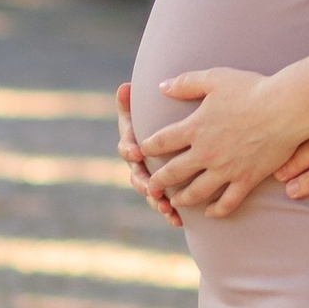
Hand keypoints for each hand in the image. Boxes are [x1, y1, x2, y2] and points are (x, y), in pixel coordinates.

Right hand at [115, 81, 182, 227]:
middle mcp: (141, 164)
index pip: (126, 147)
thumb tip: (125, 87)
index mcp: (135, 143)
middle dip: (144, 183)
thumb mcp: (149, 106)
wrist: (183, 135)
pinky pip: (165, 205)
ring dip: (156, 202)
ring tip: (165, 207)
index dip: (129, 149)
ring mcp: (152, 179)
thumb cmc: (161, 115)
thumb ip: (135, 101)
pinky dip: (169, 214)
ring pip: (150, 193)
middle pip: (137, 176)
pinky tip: (177, 220)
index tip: (137, 151)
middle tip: (152, 187)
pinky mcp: (166, 192)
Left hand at [141, 67, 303, 219]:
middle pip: (173, 172)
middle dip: (158, 180)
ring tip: (174, 201)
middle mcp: (205, 152)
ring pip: (196, 192)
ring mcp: (226, 169)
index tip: (142, 152)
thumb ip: (185, 83)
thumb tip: (161, 86)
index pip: (162, 142)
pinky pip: (227, 202)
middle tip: (151, 186)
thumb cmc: (252, 89)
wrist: (285, 109)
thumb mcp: (215, 78)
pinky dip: (216, 210)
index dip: (148, 147)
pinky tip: (209, 212)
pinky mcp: (246, 180)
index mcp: (195, 127)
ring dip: (182, 199)